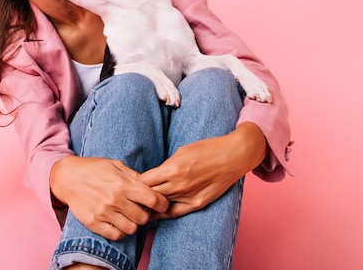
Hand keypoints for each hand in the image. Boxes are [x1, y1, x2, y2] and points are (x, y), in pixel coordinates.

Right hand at [50, 156, 169, 239]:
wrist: (67, 177)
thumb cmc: (94, 168)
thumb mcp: (116, 165)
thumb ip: (134, 176)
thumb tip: (152, 186)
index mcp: (122, 183)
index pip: (153, 199)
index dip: (162, 203)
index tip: (161, 203)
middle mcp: (114, 199)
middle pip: (144, 217)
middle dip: (146, 214)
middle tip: (140, 208)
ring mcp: (103, 212)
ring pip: (132, 228)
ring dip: (133, 223)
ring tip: (127, 215)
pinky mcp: (93, 223)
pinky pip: (116, 235)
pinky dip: (120, 230)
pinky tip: (117, 221)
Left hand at [140, 122, 267, 219]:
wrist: (232, 156)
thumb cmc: (206, 149)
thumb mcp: (181, 151)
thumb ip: (165, 166)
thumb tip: (152, 176)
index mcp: (172, 168)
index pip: (144, 181)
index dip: (135, 183)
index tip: (130, 184)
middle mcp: (179, 184)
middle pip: (149, 195)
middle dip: (138, 197)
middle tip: (129, 198)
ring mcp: (189, 196)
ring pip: (160, 206)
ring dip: (149, 206)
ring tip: (138, 207)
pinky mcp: (198, 204)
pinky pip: (174, 213)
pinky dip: (163, 214)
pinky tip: (154, 214)